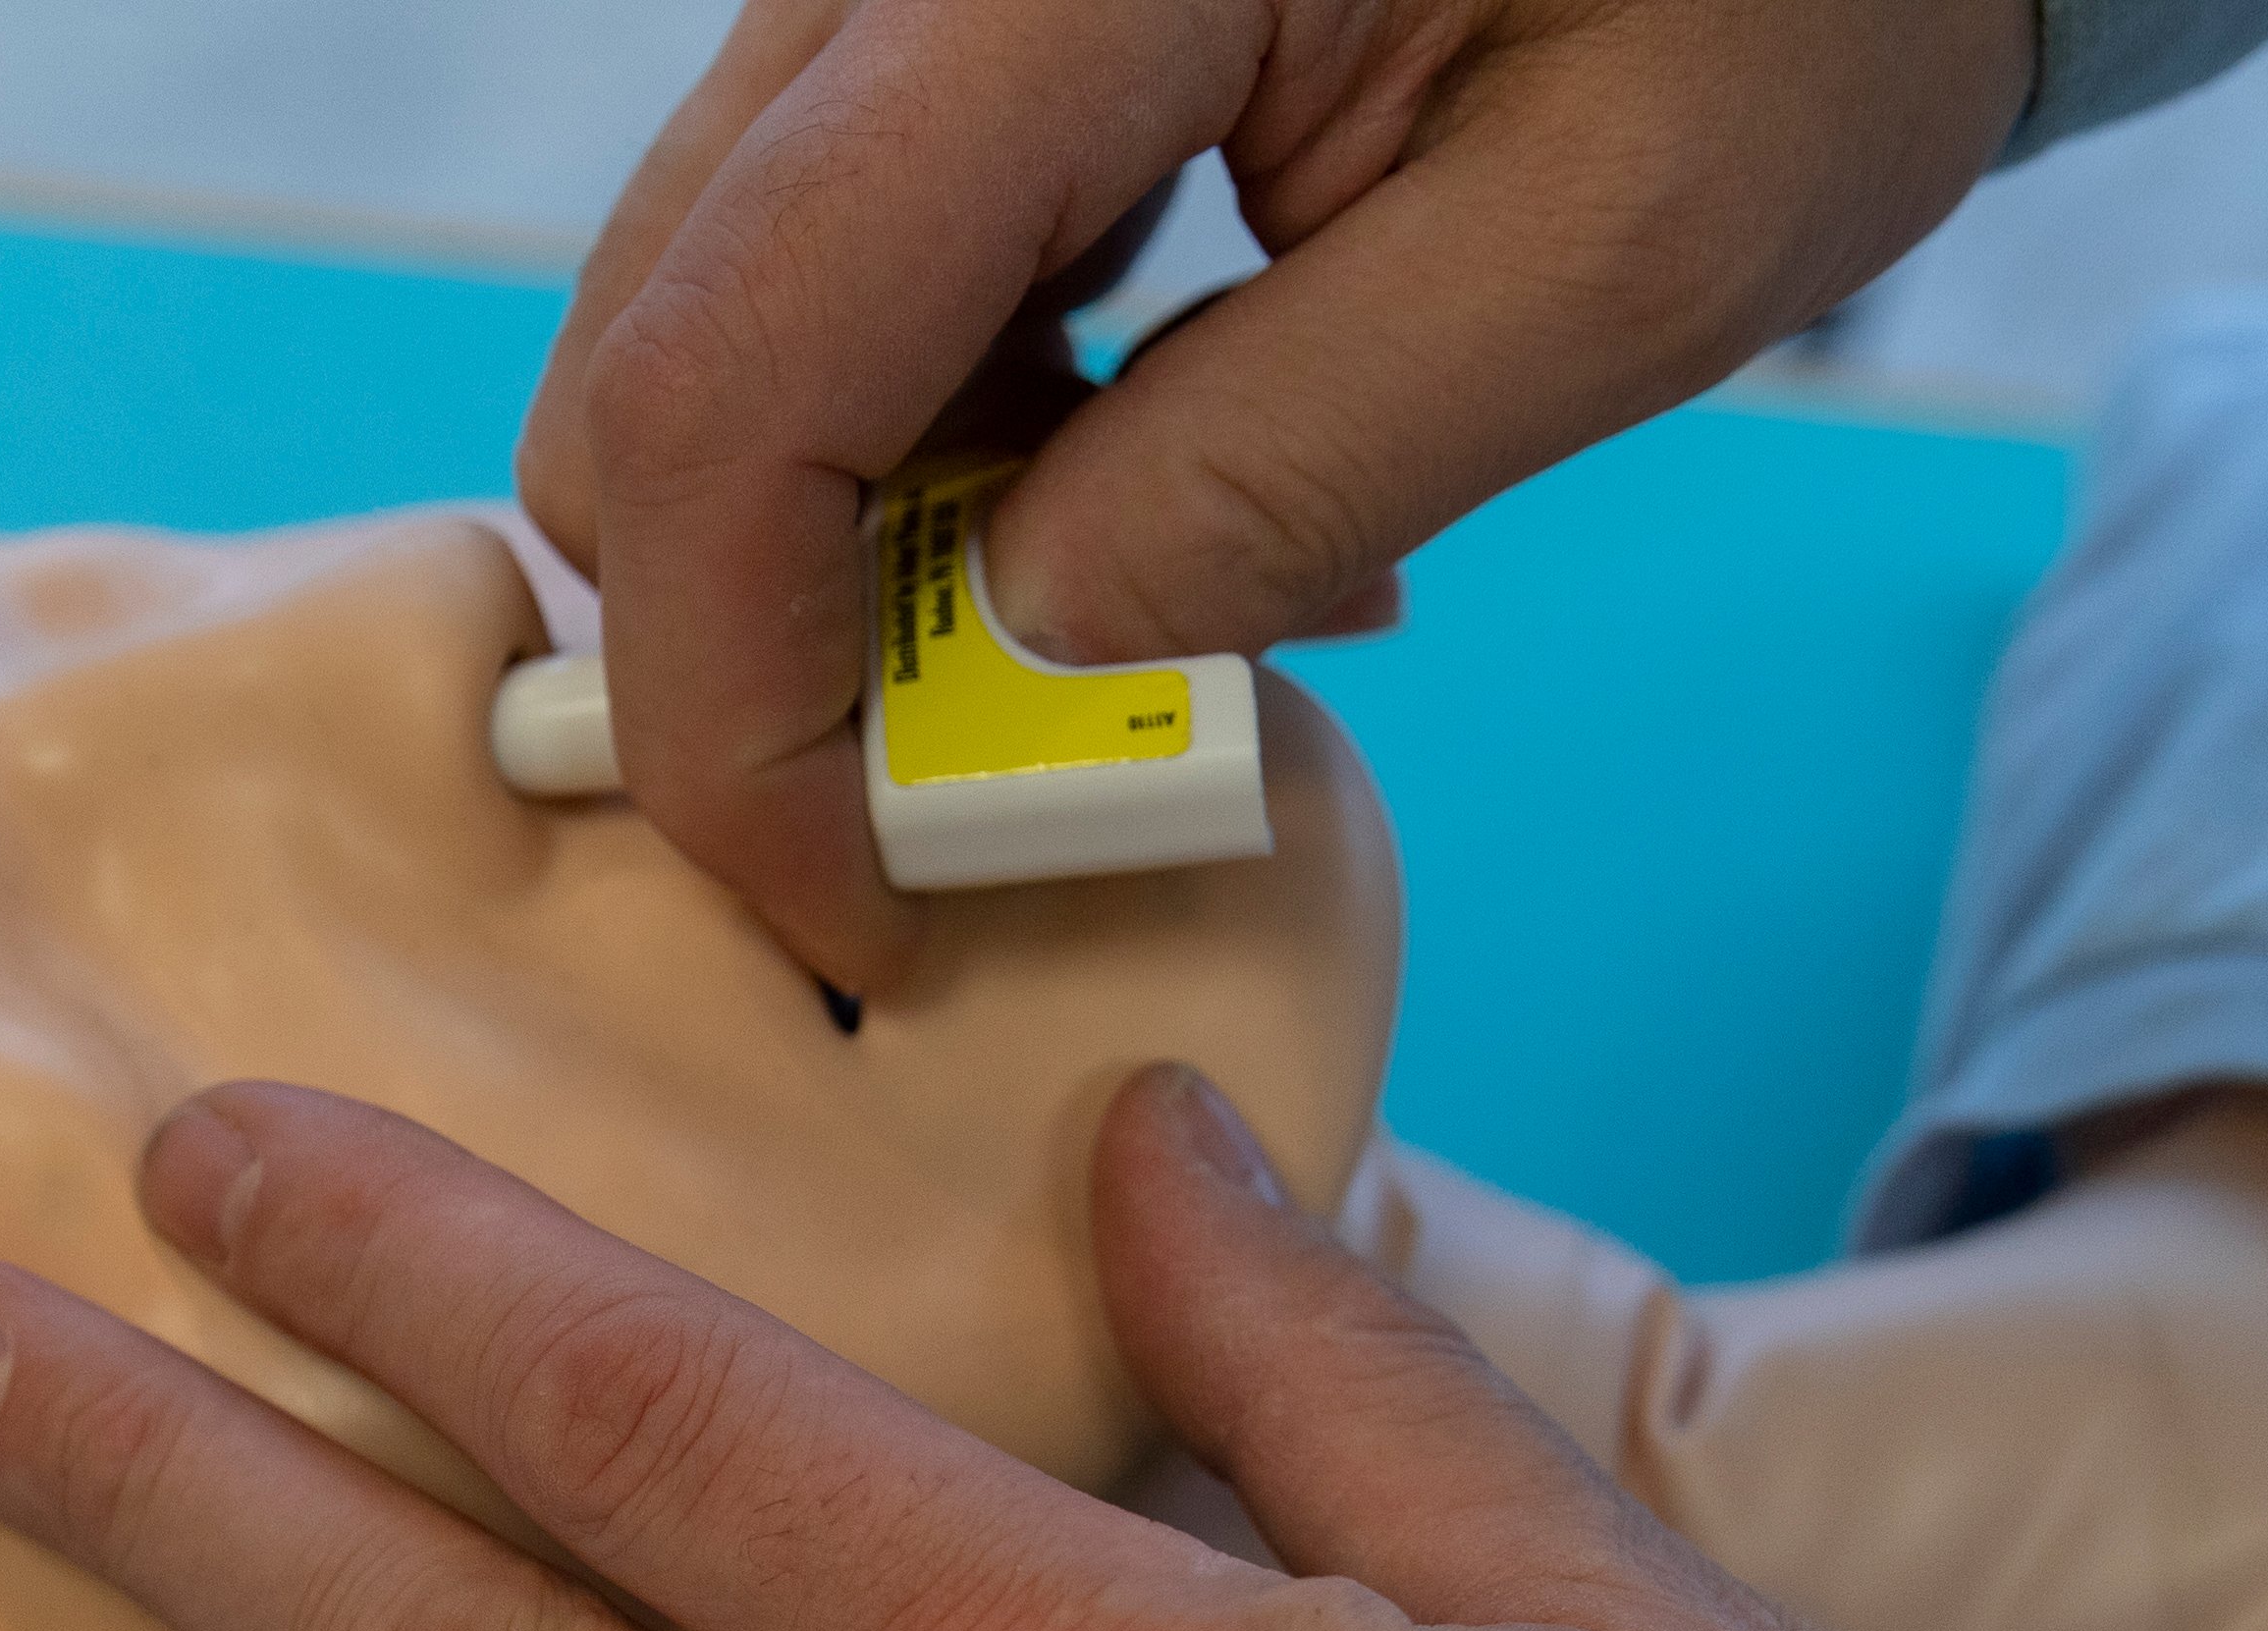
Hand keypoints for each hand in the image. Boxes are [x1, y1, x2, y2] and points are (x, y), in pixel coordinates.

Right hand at [521, 0, 2037, 989]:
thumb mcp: (1611, 256)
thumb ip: (1294, 463)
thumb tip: (1026, 657)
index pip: (735, 379)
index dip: (743, 701)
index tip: (865, 905)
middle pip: (656, 357)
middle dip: (761, 645)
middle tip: (991, 804)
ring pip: (707, 331)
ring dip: (859, 549)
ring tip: (1144, 606)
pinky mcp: (943, 30)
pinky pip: (820, 278)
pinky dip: (927, 446)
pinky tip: (1139, 481)